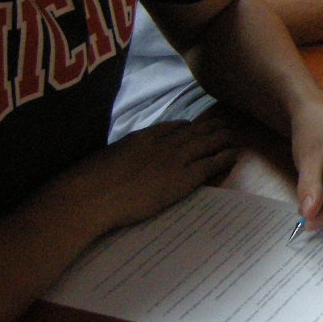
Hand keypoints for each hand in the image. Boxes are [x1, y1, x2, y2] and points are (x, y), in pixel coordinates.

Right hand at [55, 116, 238, 234]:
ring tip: (233, 136)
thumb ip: (122, 155)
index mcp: (142, 137)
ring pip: (206, 143)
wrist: (92, 196)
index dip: (187, 127)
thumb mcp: (107, 158)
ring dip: (222, 138)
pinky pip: (210, 164)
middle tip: (223, 125)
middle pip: (194, 131)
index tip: (194, 126)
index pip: (171, 127)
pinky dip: (224, 157)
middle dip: (210, 128)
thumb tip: (122, 160)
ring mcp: (175, 160)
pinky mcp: (183, 179)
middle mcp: (162, 144)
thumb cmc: (89, 181)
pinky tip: (234, 154)